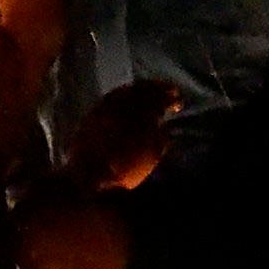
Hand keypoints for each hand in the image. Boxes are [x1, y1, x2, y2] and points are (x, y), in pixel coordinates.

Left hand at [56, 79, 177, 193]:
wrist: (88, 179)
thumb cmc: (124, 170)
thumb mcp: (152, 156)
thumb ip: (161, 137)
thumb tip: (163, 125)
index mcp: (141, 115)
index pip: (161, 99)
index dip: (172, 98)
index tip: (180, 103)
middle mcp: (123, 106)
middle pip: (144, 90)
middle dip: (158, 89)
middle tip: (168, 92)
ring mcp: (105, 107)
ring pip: (127, 90)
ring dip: (141, 89)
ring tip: (150, 93)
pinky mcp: (92, 113)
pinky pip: (110, 97)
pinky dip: (122, 94)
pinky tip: (127, 98)